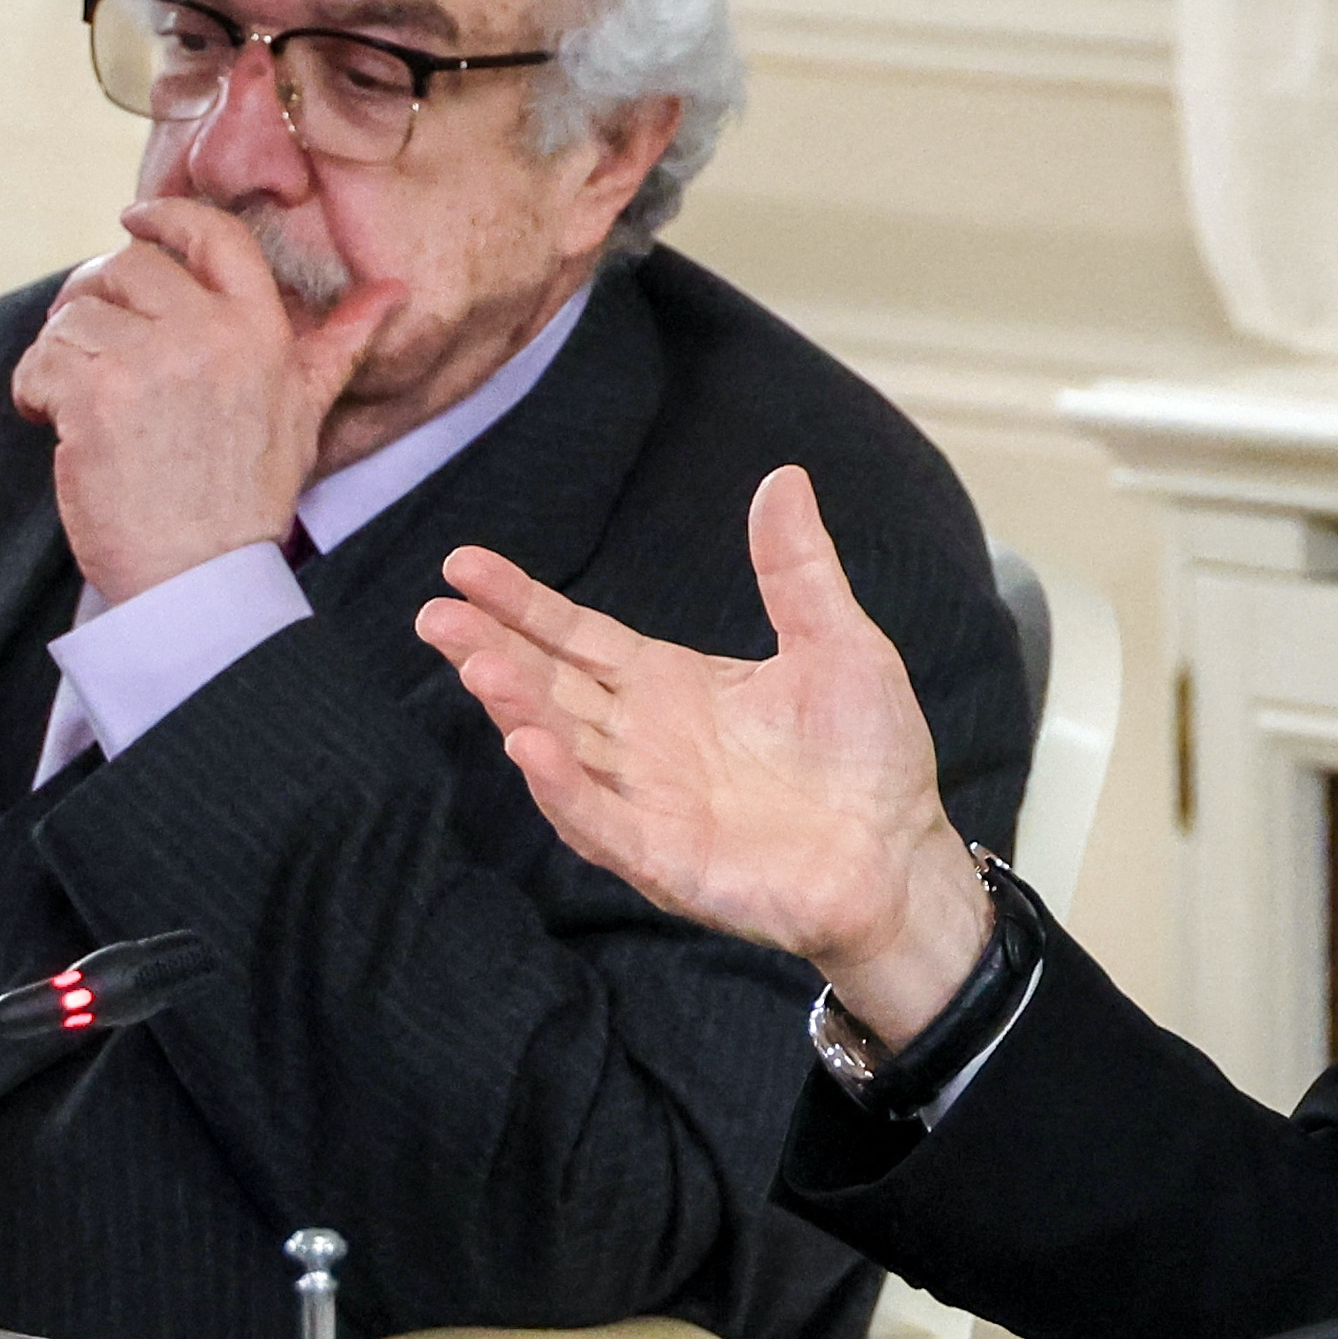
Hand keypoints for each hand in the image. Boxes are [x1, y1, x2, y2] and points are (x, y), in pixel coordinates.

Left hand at [12, 197, 400, 602]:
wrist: (202, 577)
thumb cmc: (248, 498)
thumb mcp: (307, 412)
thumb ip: (339, 344)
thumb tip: (392, 293)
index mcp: (262, 334)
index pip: (215, 237)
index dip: (168, 218)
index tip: (137, 222)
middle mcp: (210, 336)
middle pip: (129, 267)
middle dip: (99, 300)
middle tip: (94, 346)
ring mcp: (150, 362)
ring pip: (75, 314)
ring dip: (63, 354)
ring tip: (80, 400)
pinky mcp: (95, 395)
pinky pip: (41, 359)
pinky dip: (32, 390)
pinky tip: (53, 422)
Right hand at [419, 465, 981, 1029]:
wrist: (903, 854)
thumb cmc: (868, 755)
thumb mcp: (837, 643)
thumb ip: (796, 569)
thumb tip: (784, 477)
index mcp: (670, 687)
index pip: (577, 637)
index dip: (521, 604)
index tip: (462, 564)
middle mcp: (644, 742)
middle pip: (550, 688)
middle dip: (490, 652)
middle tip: (434, 615)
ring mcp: (649, 803)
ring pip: (563, 750)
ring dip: (518, 710)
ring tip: (477, 666)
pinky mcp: (668, 860)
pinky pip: (602, 822)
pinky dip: (564, 788)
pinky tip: (530, 746)